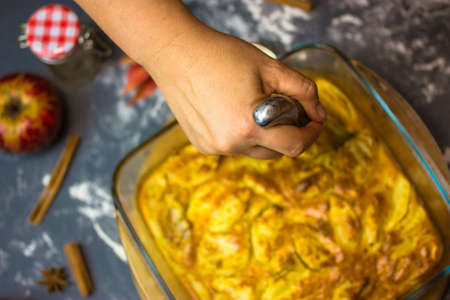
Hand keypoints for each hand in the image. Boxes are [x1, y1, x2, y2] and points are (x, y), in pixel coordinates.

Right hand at [148, 28, 325, 158]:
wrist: (176, 53)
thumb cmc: (220, 55)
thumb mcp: (270, 66)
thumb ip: (303, 90)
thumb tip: (319, 113)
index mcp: (249, 125)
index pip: (295, 146)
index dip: (311, 134)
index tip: (315, 121)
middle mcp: (230, 144)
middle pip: (276, 151)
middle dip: (287, 133)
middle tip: (286, 108)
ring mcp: (214, 147)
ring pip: (255, 151)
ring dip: (265, 135)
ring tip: (255, 106)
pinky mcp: (202, 145)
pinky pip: (234, 147)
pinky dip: (243, 134)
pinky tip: (232, 110)